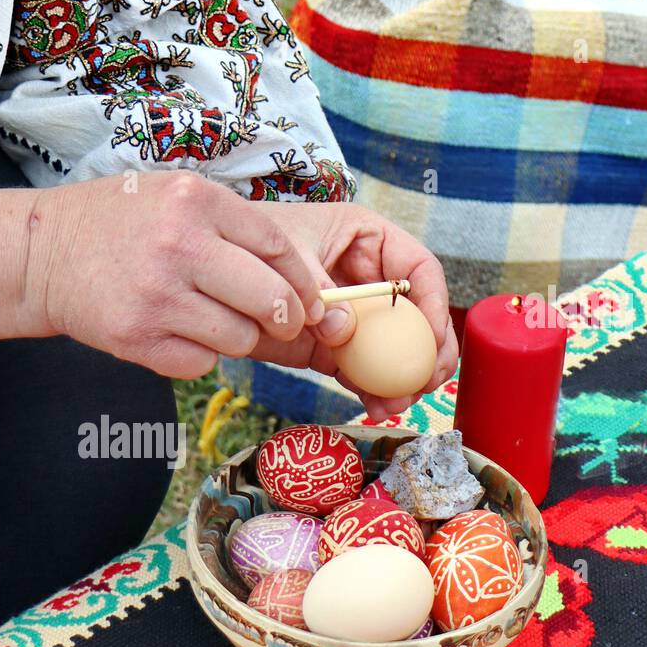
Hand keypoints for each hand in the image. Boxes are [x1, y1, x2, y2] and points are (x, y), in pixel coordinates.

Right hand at [22, 172, 335, 376]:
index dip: (303, 281)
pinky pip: (201, 363)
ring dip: (236, 337)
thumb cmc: (119, 223)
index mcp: (195, 201)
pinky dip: (198, 355)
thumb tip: (300, 281)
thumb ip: (233, 226)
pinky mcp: (136, 339)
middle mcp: (178, 246)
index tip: (307, 300)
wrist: (42, 254)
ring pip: (240, 339)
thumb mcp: (175, 195)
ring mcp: (156, 296)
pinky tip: (176, 332)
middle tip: (280, 322)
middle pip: (271, 301)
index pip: (278, 248)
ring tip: (210, 318)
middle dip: (285, 318)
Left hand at [261, 203, 457, 422]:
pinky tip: (378, 405)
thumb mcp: (286, 253)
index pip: (417, 269)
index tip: (433, 337)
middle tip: (427, 381)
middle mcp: (368, 279)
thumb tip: (343, 330)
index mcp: (368, 240)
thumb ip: (315, 286)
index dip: (433, 302)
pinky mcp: (331, 346)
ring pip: (392, 349)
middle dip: (428, 350)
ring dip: (401, 378)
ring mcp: (352, 316)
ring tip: (399, 402)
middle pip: (415, 315)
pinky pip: (360, 369)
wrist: (212, 276)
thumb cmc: (251, 244)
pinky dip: (371, 389)